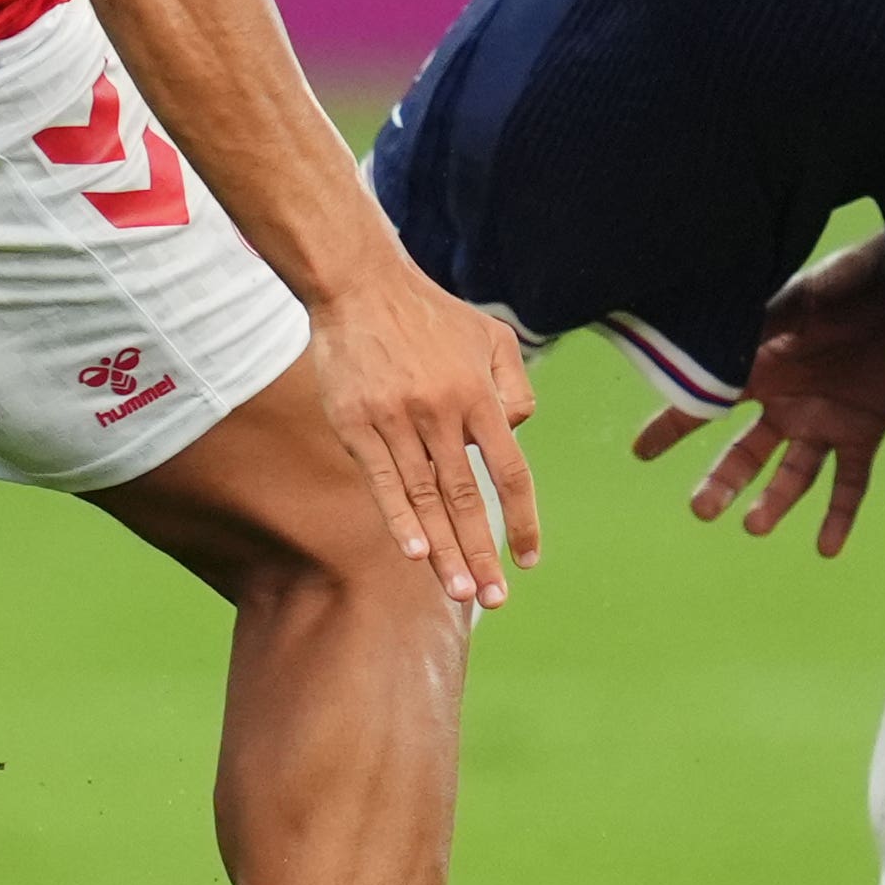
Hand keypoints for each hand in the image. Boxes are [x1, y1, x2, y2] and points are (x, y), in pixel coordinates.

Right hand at [306, 265, 541, 607]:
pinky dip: (399, 518)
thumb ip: (516, 387)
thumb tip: (515, 435)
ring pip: (426, 497)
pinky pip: (381, 480)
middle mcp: (442, 412)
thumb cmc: (431, 315)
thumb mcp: (493, 337)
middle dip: (482, 553)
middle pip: (468, 497)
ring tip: (458, 592)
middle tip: (494, 599)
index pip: (510, 472)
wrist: (361, 285)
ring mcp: (396, 419)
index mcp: (479, 396)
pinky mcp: (356, 423)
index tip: (528, 561)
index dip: (521, 521)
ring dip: (444, 549)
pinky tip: (415, 553)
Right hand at [630, 236, 884, 555]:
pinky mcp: (865, 430)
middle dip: (723, 482)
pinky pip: (851, 482)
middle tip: (703, 509)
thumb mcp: (802, 299)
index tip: (642, 452)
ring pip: (794, 474)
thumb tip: (726, 345)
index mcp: (761, 366)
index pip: (707, 403)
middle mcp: (787, 401)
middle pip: (746, 453)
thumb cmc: (851, 281)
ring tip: (754, 527)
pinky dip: (840, 515)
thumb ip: (765, 325)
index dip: (672, 427)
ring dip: (774, 503)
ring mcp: (825, 419)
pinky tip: (826, 549)